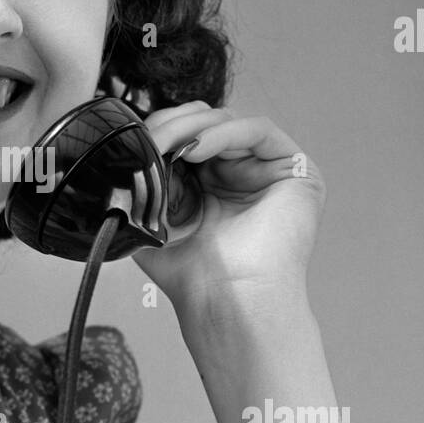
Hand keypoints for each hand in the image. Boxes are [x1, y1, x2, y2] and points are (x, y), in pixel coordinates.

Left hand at [131, 102, 326, 315]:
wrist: (224, 301)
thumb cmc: (192, 274)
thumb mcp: (152, 215)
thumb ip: (144, 180)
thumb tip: (126, 145)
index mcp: (213, 182)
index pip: (187, 135)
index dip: (161, 129)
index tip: (134, 140)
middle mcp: (244, 173)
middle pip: (206, 122)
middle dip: (172, 124)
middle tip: (147, 140)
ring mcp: (270, 170)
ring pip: (228, 121)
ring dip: (190, 128)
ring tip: (164, 146)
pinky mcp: (297, 170)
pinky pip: (258, 130)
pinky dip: (222, 133)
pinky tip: (196, 150)